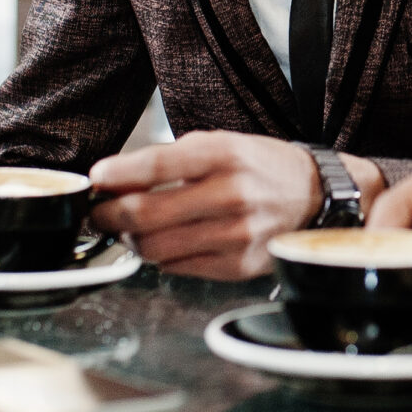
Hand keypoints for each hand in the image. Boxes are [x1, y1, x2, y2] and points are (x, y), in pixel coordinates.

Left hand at [89, 132, 376, 279]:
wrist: (315, 197)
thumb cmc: (260, 168)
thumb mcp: (220, 145)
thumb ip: (169, 160)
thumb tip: (114, 181)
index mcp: (224, 155)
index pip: (153, 165)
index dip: (114, 175)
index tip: (96, 179)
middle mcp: (231, 194)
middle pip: (144, 214)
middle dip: (109, 216)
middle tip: (101, 213)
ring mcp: (235, 234)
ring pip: (154, 248)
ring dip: (132, 241)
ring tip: (132, 230)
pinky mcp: (237, 265)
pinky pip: (177, 267)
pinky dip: (162, 257)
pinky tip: (167, 242)